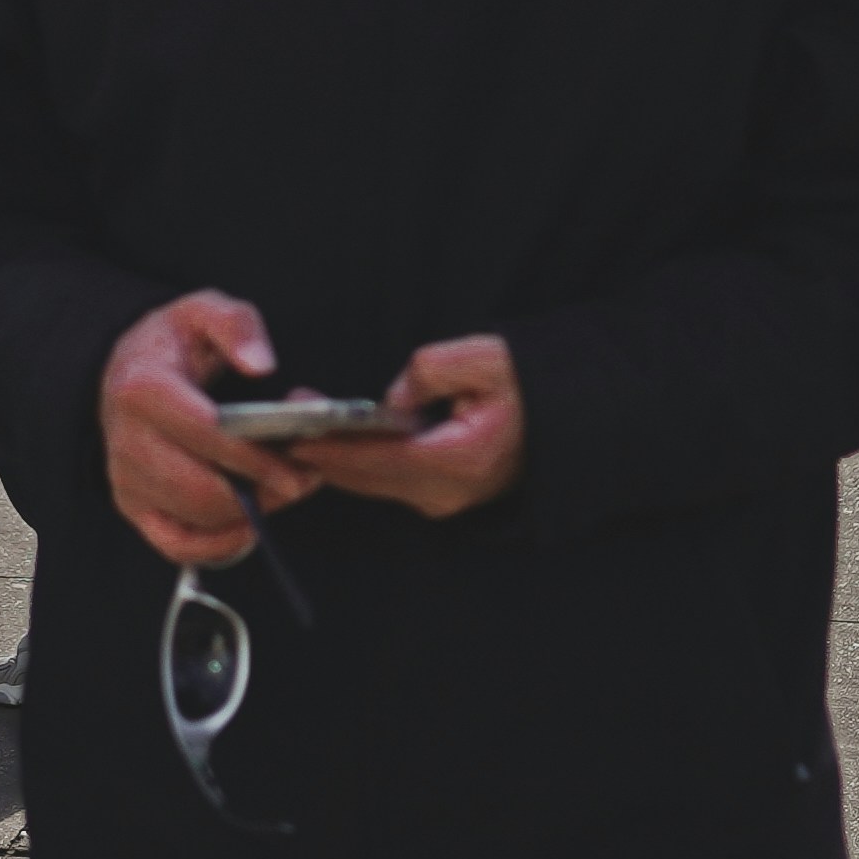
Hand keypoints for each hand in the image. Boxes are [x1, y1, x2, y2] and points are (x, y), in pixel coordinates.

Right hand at [101, 293, 312, 565]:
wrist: (124, 369)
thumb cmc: (174, 342)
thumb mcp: (202, 310)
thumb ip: (236, 325)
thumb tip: (261, 363)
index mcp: (143, 390)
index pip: (205, 435)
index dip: (254, 457)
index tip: (298, 466)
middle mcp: (126, 442)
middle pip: (198, 489)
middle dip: (258, 493)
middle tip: (304, 481)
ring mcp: (126, 480)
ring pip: (193, 520)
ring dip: (247, 516)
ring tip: (287, 491)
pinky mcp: (134, 506)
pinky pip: (176, 544)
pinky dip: (217, 547)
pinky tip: (251, 526)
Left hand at [289, 334, 524, 521]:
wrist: (571, 417)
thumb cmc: (534, 386)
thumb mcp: (487, 358)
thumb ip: (431, 370)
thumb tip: (392, 397)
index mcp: (456, 461)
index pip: (378, 459)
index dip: (334, 448)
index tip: (295, 434)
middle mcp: (446, 493)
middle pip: (368, 479)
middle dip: (324, 453)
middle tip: (286, 424)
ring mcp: (446, 500)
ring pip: (376, 484)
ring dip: (340, 459)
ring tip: (307, 428)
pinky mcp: (444, 495)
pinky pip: (390, 483)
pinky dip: (362, 465)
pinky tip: (342, 444)